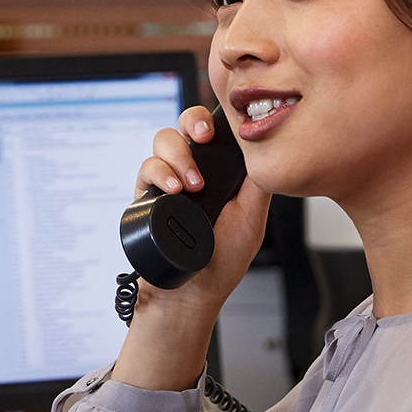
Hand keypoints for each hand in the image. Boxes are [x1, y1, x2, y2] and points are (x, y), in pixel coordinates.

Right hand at [133, 105, 270, 317]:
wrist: (192, 293)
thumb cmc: (222, 261)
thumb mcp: (253, 218)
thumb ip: (257, 183)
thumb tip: (266, 149)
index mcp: (219, 171)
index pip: (215, 130)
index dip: (216, 118)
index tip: (221, 125)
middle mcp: (192, 170)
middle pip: (186, 125)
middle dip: (193, 124)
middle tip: (204, 138)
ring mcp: (168, 181)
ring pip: (163, 141)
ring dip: (178, 156)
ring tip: (191, 185)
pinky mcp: (146, 196)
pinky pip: (145, 169)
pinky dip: (158, 173)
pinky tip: (173, 190)